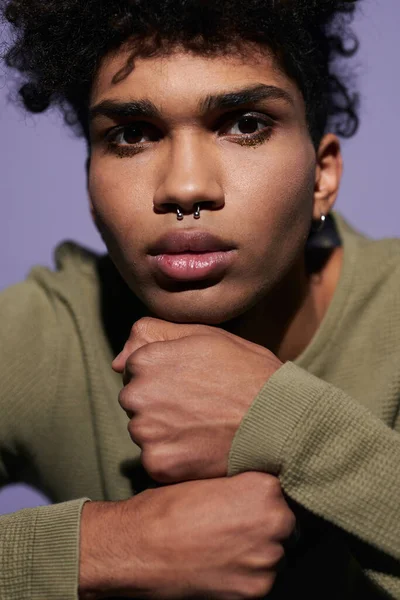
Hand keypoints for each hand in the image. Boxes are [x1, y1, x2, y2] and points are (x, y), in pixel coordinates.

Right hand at [79, 472, 294, 599]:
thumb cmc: (167, 507)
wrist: (139, 546)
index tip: (252, 500)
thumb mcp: (208, 479)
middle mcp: (274, 521)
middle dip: (266, 522)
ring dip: (258, 548)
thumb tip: (256, 491)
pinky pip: (263, 578)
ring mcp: (267, 557)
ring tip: (225, 543)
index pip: (282, 490)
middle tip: (237, 523)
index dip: (266, 496)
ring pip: (276, 551)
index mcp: (263, 487)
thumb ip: (241, 485)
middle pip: (285, 521)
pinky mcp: (256, 589)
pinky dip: (246, 572)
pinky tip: (220, 562)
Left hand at [112, 317, 281, 482]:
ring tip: (204, 426)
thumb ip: (155, 334)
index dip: (166, 373)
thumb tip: (115, 362)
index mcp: (146, 359)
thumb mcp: (206, 335)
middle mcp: (138, 394)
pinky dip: (175, 457)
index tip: (193, 380)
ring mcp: (146, 431)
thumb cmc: (249, 373)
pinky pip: (155, 459)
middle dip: (159, 401)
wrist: (282, 420)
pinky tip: (202, 447)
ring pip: (144, 430)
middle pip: (135, 400)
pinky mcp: (158, 464)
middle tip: (199, 405)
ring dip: (164, 430)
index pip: (136, 367)